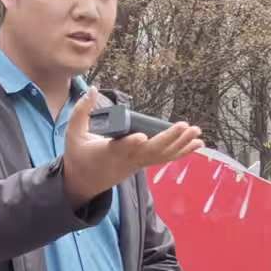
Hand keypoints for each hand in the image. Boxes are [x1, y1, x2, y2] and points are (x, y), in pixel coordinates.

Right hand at [62, 90, 203, 209]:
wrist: (84, 182)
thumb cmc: (78, 155)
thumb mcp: (73, 134)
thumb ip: (81, 111)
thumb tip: (94, 89)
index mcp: (106, 153)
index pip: (120, 148)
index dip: (131, 144)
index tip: (142, 137)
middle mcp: (125, 160)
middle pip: (149, 152)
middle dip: (168, 139)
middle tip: (184, 126)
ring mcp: (136, 164)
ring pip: (161, 156)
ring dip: (181, 145)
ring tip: (198, 133)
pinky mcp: (143, 164)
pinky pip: (165, 158)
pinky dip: (182, 151)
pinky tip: (198, 144)